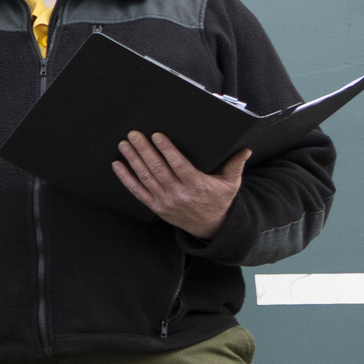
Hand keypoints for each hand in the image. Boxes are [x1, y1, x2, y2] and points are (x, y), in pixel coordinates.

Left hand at [113, 131, 248, 237]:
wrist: (211, 228)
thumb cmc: (220, 202)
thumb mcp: (231, 184)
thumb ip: (235, 165)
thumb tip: (245, 149)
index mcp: (197, 186)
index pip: (178, 165)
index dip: (166, 150)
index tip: (157, 136)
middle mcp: (179, 194)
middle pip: (158, 169)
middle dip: (144, 150)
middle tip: (134, 135)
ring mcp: (165, 202)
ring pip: (146, 178)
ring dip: (133, 160)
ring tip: (124, 145)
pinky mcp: (156, 207)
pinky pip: (137, 192)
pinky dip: (126, 178)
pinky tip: (118, 165)